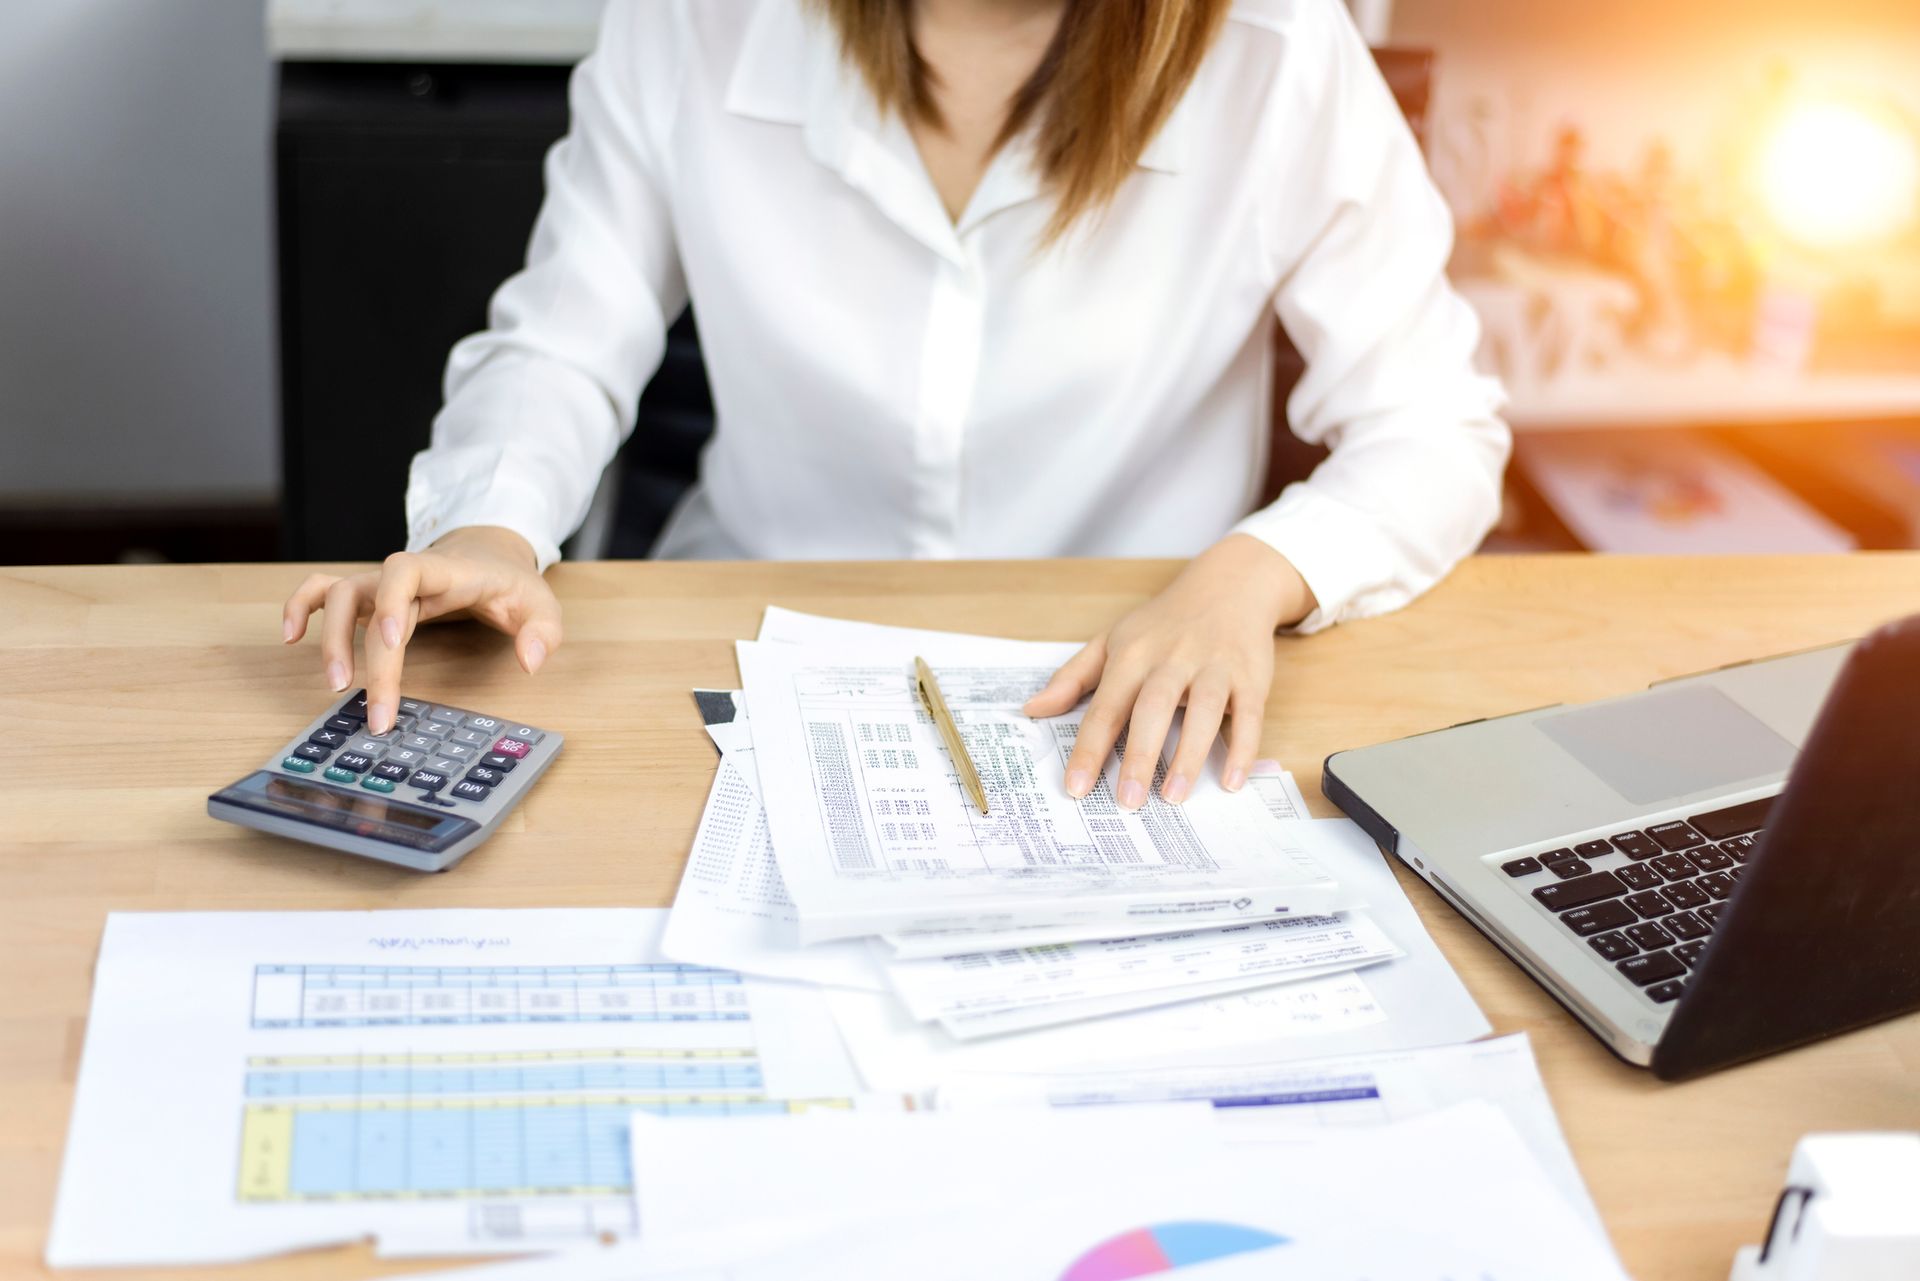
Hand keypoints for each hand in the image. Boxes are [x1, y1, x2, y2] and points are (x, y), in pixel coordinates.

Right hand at [280, 526, 561, 734]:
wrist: (489, 554)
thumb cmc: (511, 583)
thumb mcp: (543, 603)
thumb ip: (543, 632)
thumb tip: (529, 661)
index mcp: (444, 570)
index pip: (406, 570)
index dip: (392, 600)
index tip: (391, 639)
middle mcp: (404, 574)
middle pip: (369, 600)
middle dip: (369, 657)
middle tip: (375, 712)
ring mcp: (382, 583)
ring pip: (338, 597)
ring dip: (329, 639)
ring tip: (335, 686)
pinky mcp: (369, 595)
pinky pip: (322, 591)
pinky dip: (300, 607)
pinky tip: (290, 637)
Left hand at [1023, 534, 1315, 808]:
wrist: (1228, 585)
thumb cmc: (1162, 624)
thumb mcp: (1111, 640)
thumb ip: (1072, 678)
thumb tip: (1031, 709)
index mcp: (1132, 654)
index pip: (1105, 707)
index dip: (1088, 748)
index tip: (1075, 788)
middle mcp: (1172, 659)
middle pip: (1153, 708)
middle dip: (1138, 756)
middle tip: (1127, 802)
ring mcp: (1214, 666)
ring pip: (1204, 710)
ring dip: (1189, 755)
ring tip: (1173, 797)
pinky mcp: (1251, 675)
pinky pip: (1249, 713)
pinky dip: (1243, 747)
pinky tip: (1232, 780)